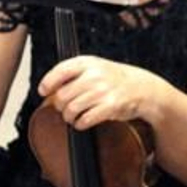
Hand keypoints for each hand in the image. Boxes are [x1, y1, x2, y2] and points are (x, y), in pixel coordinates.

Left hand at [39, 55, 166, 129]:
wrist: (142, 88)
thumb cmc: (115, 78)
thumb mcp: (95, 67)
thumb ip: (74, 74)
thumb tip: (49, 90)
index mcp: (88, 63)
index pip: (60, 71)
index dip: (48, 83)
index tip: (43, 91)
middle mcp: (94, 75)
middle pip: (62, 95)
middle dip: (59, 106)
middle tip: (63, 108)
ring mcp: (103, 91)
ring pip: (71, 109)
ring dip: (68, 117)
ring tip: (72, 117)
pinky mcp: (110, 107)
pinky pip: (85, 119)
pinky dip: (80, 124)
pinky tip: (82, 122)